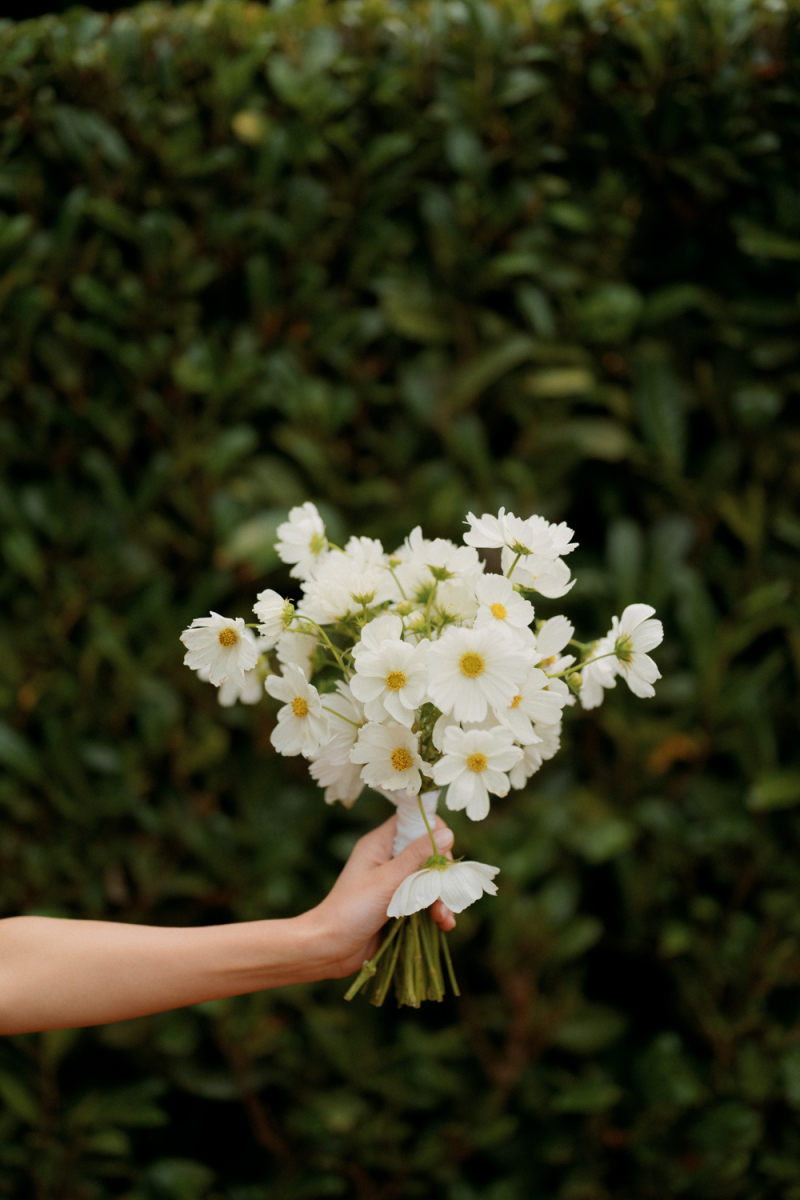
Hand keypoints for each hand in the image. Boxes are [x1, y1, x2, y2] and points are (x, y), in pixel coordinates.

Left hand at [303, 814, 455, 979]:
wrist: (330, 950)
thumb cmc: (351, 910)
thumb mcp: (387, 881)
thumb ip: (417, 857)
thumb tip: (447, 832)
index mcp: (380, 844)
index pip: (414, 822)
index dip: (433, 832)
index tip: (443, 854)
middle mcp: (388, 859)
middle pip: (427, 852)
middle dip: (441, 873)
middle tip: (445, 892)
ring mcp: (394, 883)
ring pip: (429, 879)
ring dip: (441, 896)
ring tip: (443, 917)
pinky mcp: (399, 905)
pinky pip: (425, 901)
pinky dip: (436, 911)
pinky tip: (444, 924)